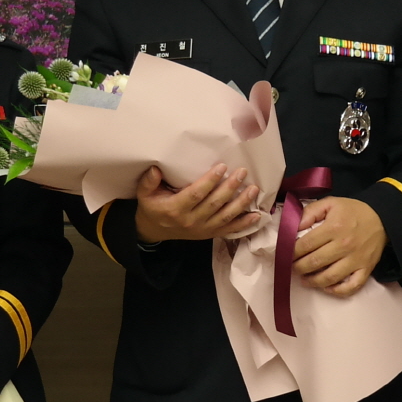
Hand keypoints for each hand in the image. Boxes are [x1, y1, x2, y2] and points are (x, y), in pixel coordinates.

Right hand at [133, 162, 261, 243]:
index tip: (222, 167)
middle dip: (230, 187)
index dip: (210, 181)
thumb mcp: (145, 195)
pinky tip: (257, 216)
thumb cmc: (152, 208)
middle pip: (215, 203)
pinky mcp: (209, 234)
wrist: (154, 231)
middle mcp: (191, 220)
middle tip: (242, 172)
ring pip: (225, 216)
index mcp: (176, 209)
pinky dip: (244, 224)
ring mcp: (202, 229)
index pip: (196, 194)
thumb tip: (156, 168)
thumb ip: (148, 181)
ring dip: (242, 203)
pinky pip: (229, 229)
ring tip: (253, 189)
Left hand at [291, 196, 386, 296]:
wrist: (383, 218)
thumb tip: (292, 227)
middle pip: (313, 263)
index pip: (305, 245)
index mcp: (334, 228)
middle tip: (292, 267)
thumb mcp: (331, 203)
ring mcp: (356, 260)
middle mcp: (344, 245)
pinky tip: (325, 287)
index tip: (284, 254)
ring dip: (312, 281)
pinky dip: (336, 291)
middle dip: (297, 267)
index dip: (290, 252)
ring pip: (328, 278)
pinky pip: (350, 287)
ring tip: (303, 279)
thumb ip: (310, 212)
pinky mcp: (366, 270)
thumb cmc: (353, 211)